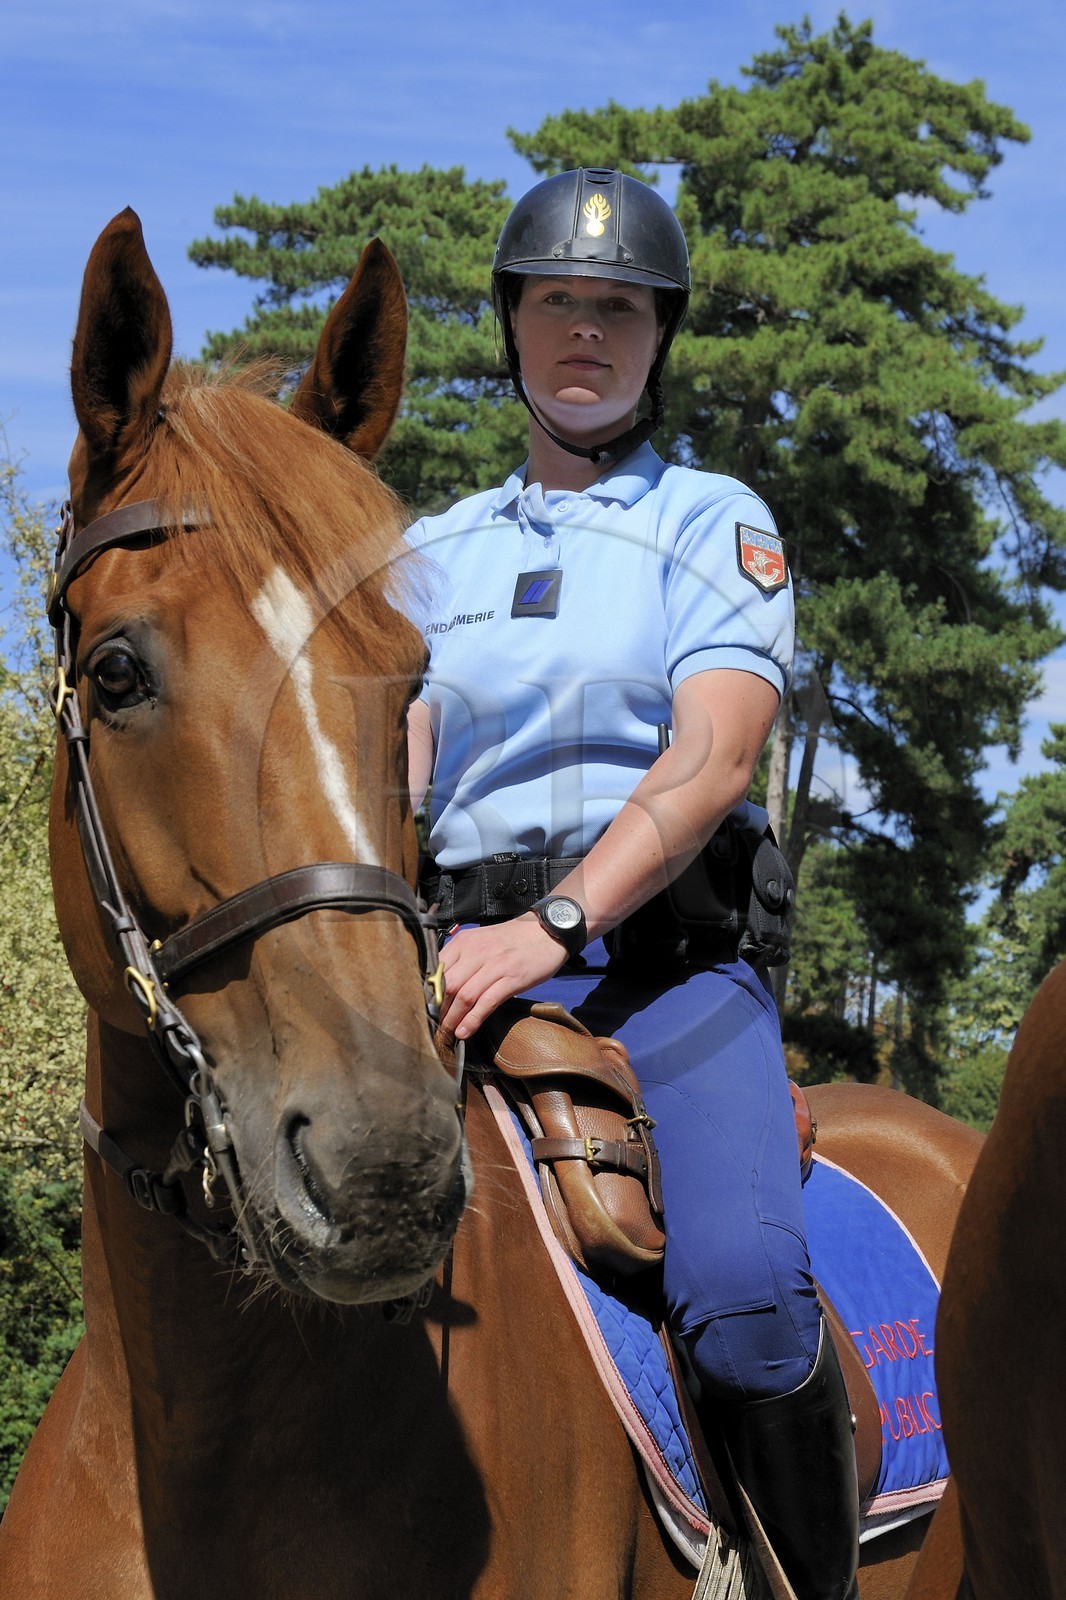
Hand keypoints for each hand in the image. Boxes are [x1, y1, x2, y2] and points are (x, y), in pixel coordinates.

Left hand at [439, 915, 566, 1041]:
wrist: (545, 931)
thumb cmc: (511, 940)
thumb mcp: (480, 941)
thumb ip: (461, 958)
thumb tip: (440, 985)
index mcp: (464, 942)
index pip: (436, 969)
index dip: (428, 993)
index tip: (424, 1009)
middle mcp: (477, 952)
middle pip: (448, 985)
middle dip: (438, 1010)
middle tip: (433, 1026)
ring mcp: (495, 965)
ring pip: (465, 996)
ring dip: (452, 1018)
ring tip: (447, 1033)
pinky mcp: (512, 979)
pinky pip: (487, 1002)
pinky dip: (473, 1020)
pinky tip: (465, 1032)